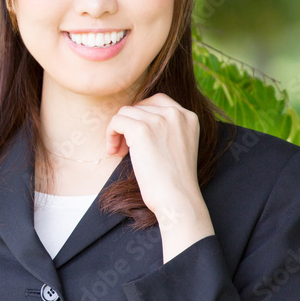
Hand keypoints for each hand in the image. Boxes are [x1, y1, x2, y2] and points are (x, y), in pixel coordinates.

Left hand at [105, 93, 213, 260]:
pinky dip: (110, 135)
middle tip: (124, 147)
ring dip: (117, 131)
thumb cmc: (174, 180)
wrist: (177, 198)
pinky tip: (113, 151)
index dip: (140, 116)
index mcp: (188, 116)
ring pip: (125, 113)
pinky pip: (116, 121)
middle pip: (139, 107)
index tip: (135, 136)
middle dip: (128, 125)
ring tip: (119, 152)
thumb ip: (165, 128)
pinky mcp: (142, 129)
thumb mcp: (177, 145)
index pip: (157, 101)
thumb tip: (133, 116)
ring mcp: (159, 119)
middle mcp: (176, 113)